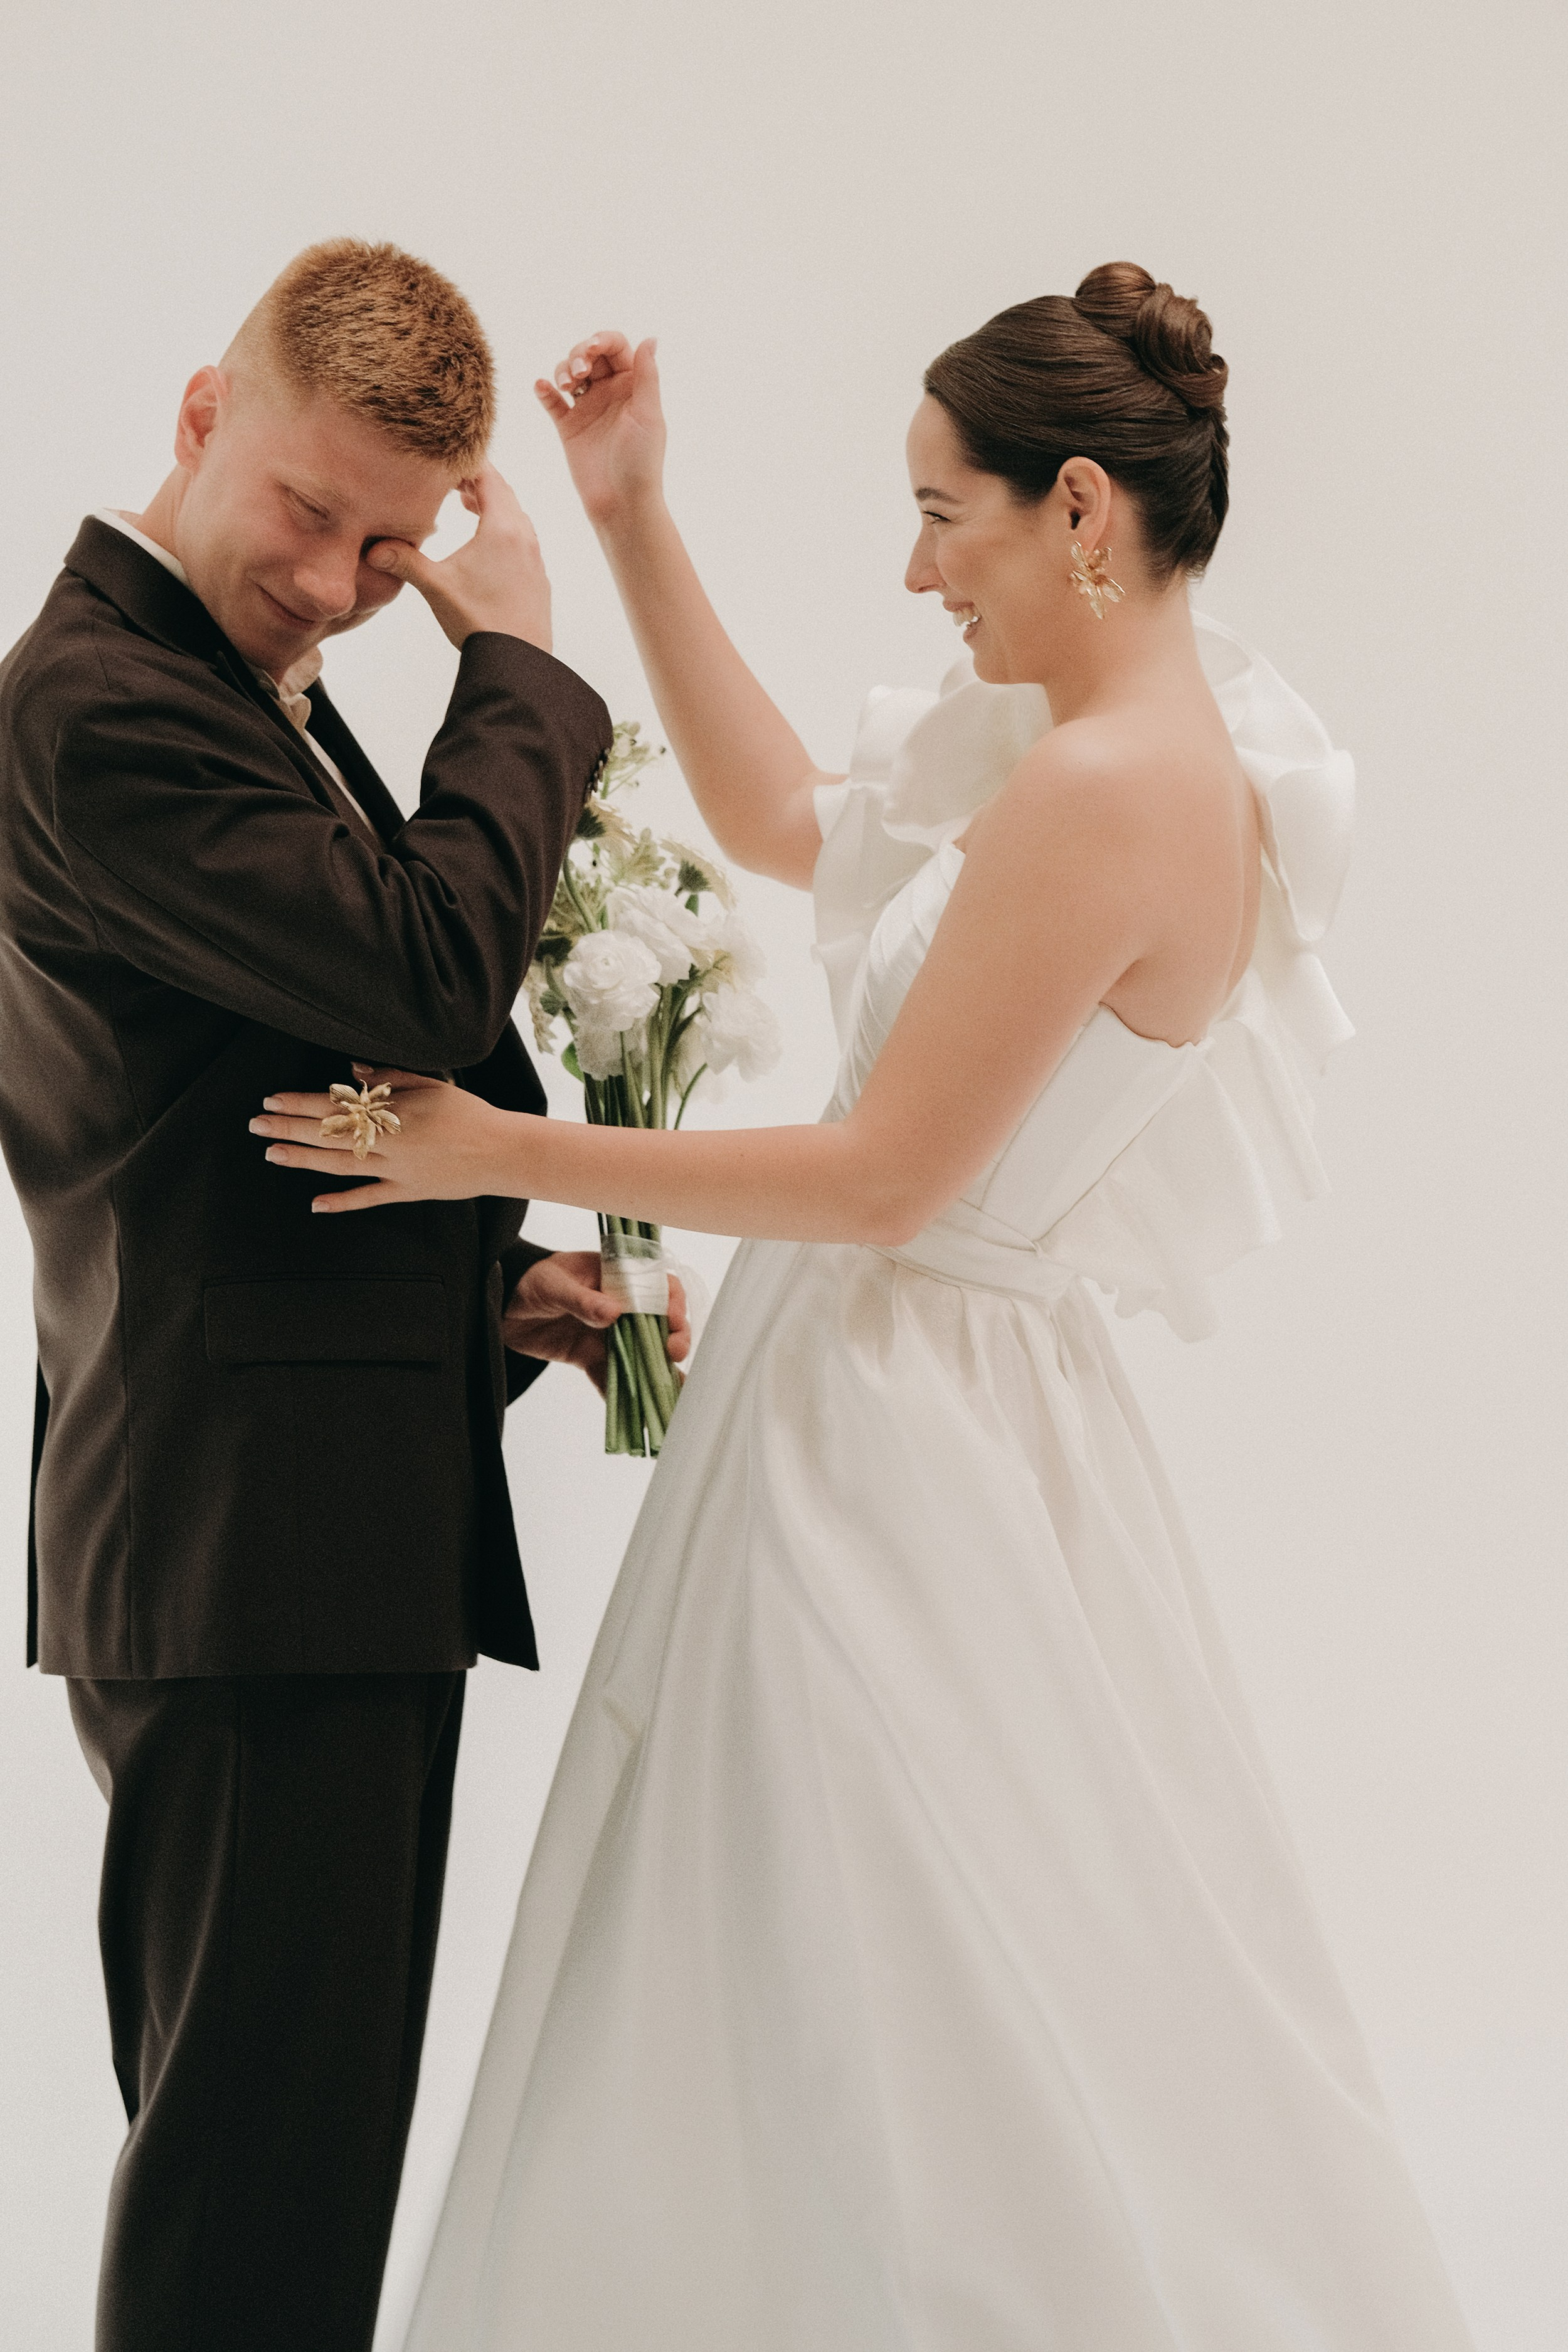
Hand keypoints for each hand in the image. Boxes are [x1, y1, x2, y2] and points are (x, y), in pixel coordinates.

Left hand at [249, 1065, 510, 1210]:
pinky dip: (342, 1202)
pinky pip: (369, 1198)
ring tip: (272, 1154)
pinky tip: (315, 1205)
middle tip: (257, 1124)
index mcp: (393, 1112)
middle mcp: (388, 1142)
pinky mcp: (407, 1191)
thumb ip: (390, 1077)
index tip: (272, 1099)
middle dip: (290, 1128)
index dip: (301, 1103)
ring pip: (339, 1166)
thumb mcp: (431, 1084)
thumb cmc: (468, 1113)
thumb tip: (351, 1068)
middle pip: (329, 1134)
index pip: (336, 1105)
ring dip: (303, 1160)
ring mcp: (396, 1170)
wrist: (502, 1151)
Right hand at [365, 465, 551, 652]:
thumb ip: (404, 561)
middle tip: (451, 478)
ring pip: (515, 517)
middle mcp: (524, 537)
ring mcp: (536, 559)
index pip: (488, 476)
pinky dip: (504, 530)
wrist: (517, 663)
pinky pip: (523, 540)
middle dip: (477, 481)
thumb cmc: (479, 621)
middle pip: (503, 492)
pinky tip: (487, 548)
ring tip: (468, 506)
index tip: (445, 460)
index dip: (466, 463)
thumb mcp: (435, 586)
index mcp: (502, 527)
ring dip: (492, 506)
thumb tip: (372, 549)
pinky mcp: (539, 579)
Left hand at [503, 1249, 689, 1395]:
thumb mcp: (553, 1284)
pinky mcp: (591, 1356)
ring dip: (657, 1372)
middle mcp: (622, 1306)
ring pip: (642, 1353)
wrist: (500, 1304)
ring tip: (673, 1394)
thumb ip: (582, 1299)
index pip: (658, 1286)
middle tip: (674, 1353)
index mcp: (617, 1277)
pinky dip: (623, 1394)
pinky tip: (637, 1412)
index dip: (672, 1302)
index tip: (673, 1320)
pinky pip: (611, 1376)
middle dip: (674, 1339)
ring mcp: (608, 1333)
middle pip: (660, 1323)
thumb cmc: (530, 1279)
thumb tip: (612, 1313)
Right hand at [535, 332, 665, 529]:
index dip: (602, 340)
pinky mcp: (568, 427)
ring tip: (566, 386)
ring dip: (562, 370)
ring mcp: (588, 409)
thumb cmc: (641, 461)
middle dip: (579, 354)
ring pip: (567, 373)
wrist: (621, 503)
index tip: (592, 349)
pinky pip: (551, 401)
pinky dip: (544, 390)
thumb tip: (650, 338)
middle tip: (579, 374)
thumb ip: (647, 375)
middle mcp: (609, 393)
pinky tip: (541, 387)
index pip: (615, 347)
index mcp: (632, 386)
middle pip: (588, 354)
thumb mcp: (648, 414)